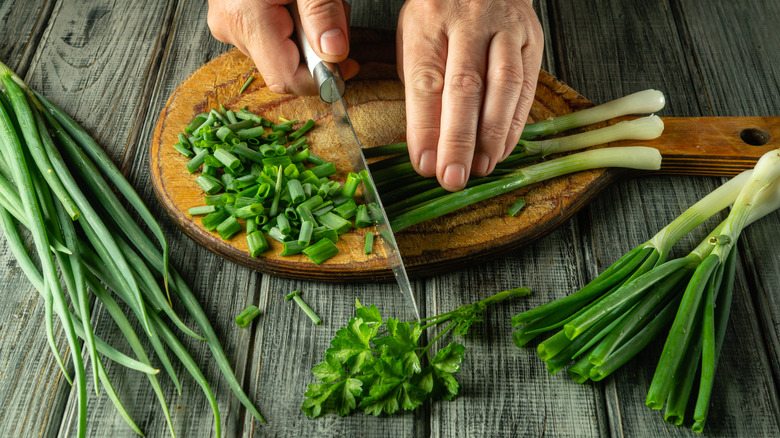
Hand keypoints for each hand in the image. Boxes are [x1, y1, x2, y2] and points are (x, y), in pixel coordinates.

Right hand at [207, 0, 358, 95]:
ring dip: (306, 36)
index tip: (346, 67)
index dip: (321, 81)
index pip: (286, 78)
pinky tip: (297, 4)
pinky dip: (292, 25)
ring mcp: (229, 23)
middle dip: (317, 50)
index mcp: (247, 19)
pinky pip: (269, 36)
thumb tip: (335, 53)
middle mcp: (231, 27)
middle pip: (284, 66)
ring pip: (279, 52)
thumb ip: (323, 14)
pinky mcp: (233, 17)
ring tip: (312, 1)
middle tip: (333, 15)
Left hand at [397, 0, 542, 190]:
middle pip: (465, 87)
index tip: (424, 165)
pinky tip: (502, 149)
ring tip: (480, 168)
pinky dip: (514, 123)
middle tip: (453, 177)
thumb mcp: (416, 41)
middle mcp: (468, 21)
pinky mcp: (533, 38)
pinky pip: (527, 86)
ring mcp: (505, 27)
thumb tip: (427, 145)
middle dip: (458, 140)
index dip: (425, 128)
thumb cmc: (441, 17)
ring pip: (503, 86)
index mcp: (429, 22)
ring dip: (492, 136)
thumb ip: (420, 87)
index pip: (426, 81)